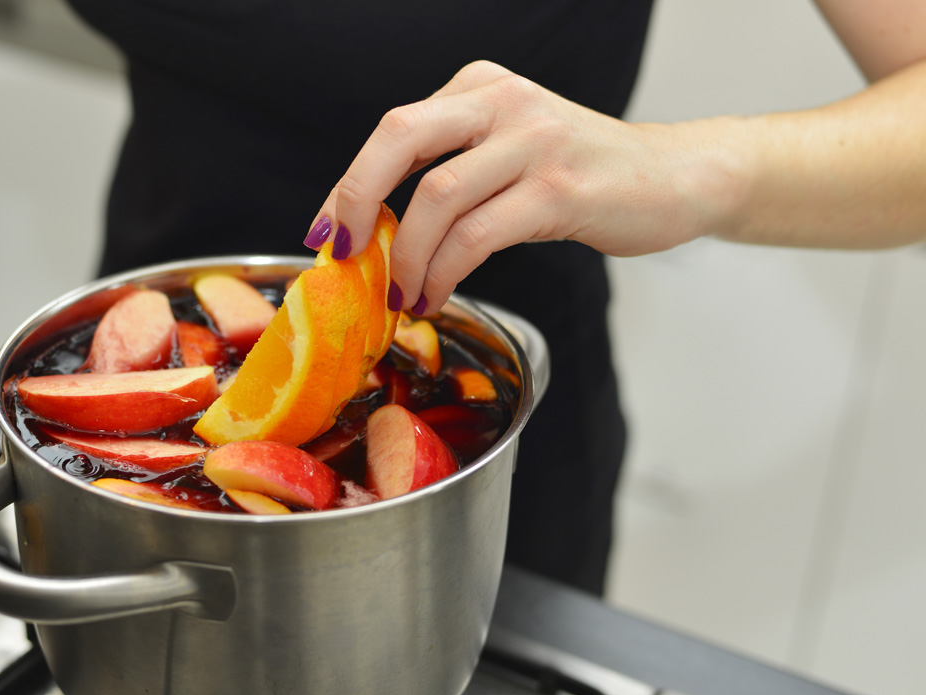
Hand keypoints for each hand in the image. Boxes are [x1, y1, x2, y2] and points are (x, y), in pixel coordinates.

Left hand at [306, 61, 730, 314]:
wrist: (676, 177)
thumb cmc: (582, 173)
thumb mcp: (510, 149)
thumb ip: (451, 169)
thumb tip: (375, 231)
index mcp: (481, 88)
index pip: (393, 130)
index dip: (348, 185)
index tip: (325, 234)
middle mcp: (503, 102)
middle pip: (400, 138)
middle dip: (357, 200)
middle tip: (344, 256)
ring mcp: (534, 142)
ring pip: (438, 197)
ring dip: (407, 257)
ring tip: (402, 297)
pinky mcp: (560, 190)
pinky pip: (478, 236)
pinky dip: (445, 273)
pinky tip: (436, 295)